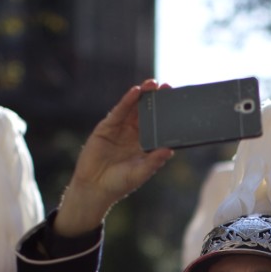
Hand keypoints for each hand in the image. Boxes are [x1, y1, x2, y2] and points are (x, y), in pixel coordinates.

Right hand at [55, 79, 173, 235]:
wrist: (93, 188)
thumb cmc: (119, 184)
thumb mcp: (140, 173)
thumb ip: (154, 161)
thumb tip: (170, 150)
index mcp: (145, 145)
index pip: (158, 126)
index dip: (166, 115)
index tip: (176, 103)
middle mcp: (134, 135)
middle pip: (147, 113)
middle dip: (156, 100)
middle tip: (167, 86)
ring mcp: (120, 130)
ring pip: (133, 109)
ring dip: (142, 95)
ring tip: (152, 83)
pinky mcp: (106, 127)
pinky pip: (118, 111)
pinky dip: (127, 101)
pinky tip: (135, 92)